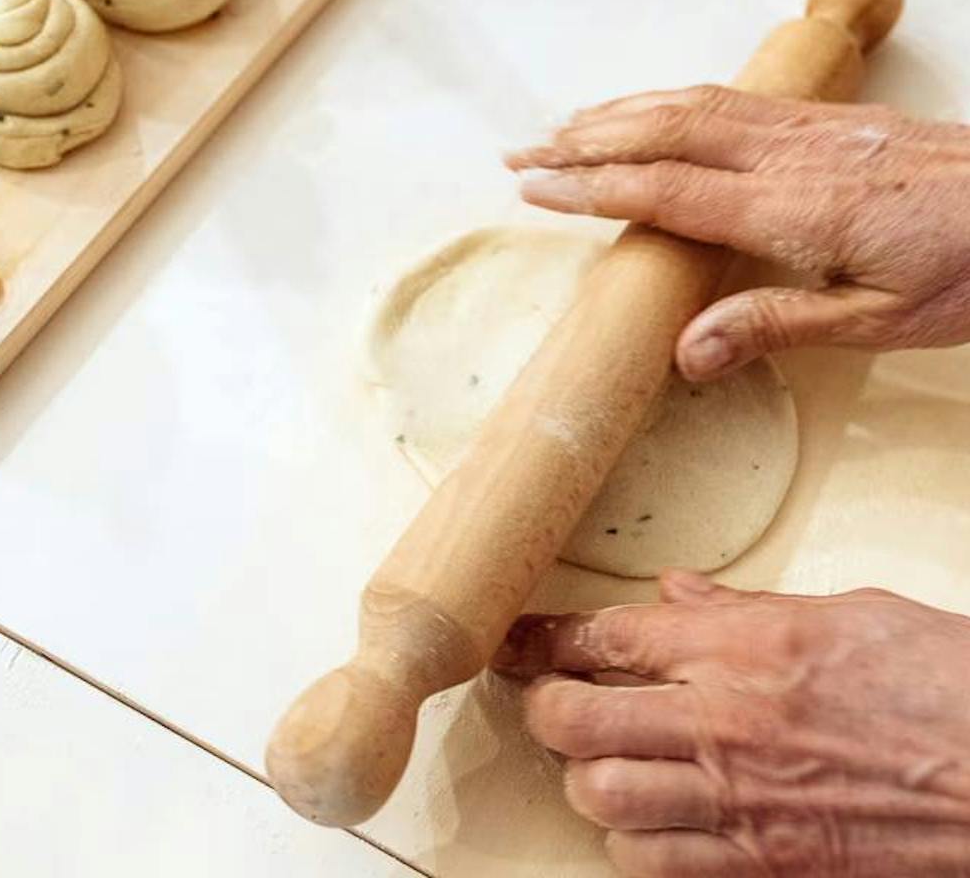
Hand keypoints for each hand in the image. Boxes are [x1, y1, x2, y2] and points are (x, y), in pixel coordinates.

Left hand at [494, 571, 969, 876]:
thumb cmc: (936, 679)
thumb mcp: (839, 611)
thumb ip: (742, 607)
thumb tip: (677, 592)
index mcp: (739, 647)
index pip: (604, 637)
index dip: (543, 637)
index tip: (515, 641)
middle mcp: (723, 722)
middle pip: (578, 719)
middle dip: (543, 708)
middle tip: (544, 701)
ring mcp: (740, 801)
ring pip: (604, 797)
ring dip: (586, 780)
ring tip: (595, 764)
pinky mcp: (767, 866)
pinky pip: (658, 864)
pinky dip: (632, 844)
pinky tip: (642, 823)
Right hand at [507, 85, 969, 380]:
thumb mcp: (877, 320)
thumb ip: (775, 324)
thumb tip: (688, 352)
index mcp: (792, 209)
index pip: (665, 191)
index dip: (592, 188)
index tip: (535, 188)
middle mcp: (787, 155)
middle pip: (661, 132)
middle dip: (581, 142)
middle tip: (520, 155)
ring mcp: (804, 127)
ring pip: (687, 104)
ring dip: (614, 113)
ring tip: (559, 129)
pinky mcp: (822, 116)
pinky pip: (724, 96)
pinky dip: (665, 99)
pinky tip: (644, 109)